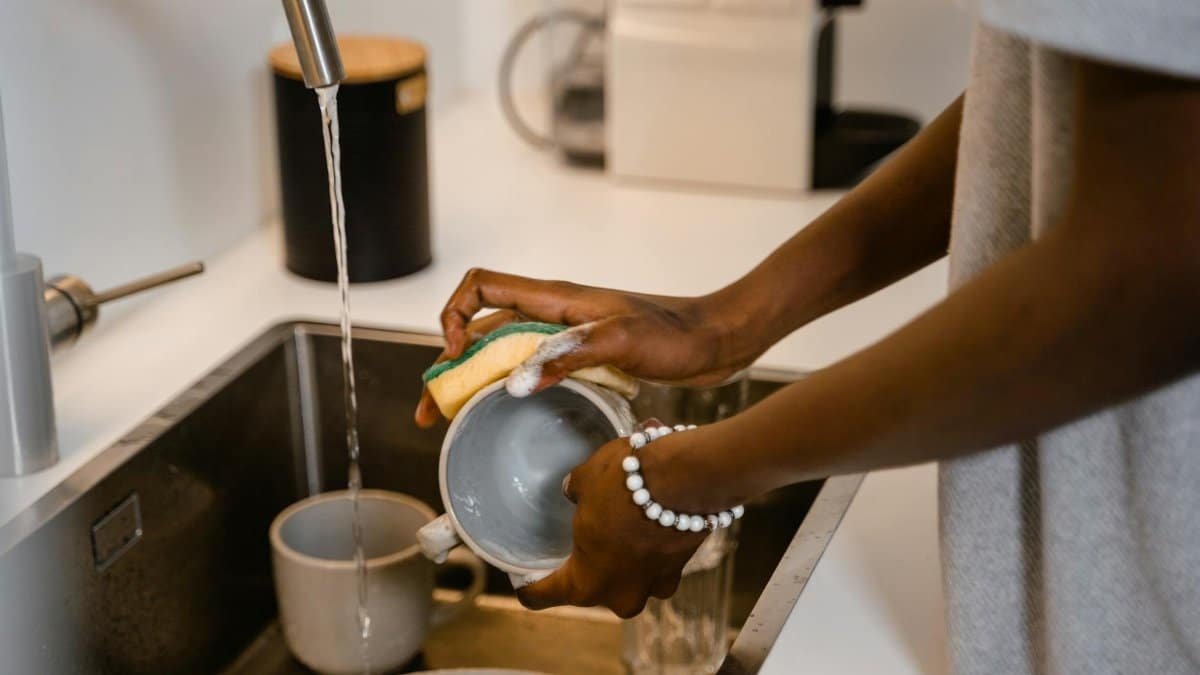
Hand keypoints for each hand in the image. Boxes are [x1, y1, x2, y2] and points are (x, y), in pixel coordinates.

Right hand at [415, 268, 760, 427]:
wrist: (716, 341)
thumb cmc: (674, 335)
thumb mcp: (619, 342)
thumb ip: (566, 356)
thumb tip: (513, 383)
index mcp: (555, 299)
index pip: (481, 286)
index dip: (455, 315)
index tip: (454, 356)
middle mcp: (553, 314)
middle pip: (482, 328)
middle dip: (450, 365)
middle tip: (431, 412)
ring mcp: (565, 336)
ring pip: (502, 353)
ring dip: (473, 381)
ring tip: (454, 420)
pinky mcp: (582, 358)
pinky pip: (530, 369)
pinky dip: (506, 388)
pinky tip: (503, 414)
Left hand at [516, 431, 708, 617]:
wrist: (685, 478)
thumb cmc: (623, 484)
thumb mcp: (585, 480)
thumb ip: (575, 492)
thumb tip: (574, 490)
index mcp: (584, 584)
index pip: (542, 597)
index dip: (529, 588)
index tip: (522, 582)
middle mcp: (619, 596)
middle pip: (591, 589)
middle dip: (586, 565)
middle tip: (579, 541)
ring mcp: (652, 587)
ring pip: (628, 577)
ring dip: (623, 557)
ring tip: (619, 524)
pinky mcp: (679, 570)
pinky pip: (657, 564)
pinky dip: (651, 547)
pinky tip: (647, 521)